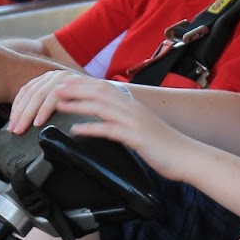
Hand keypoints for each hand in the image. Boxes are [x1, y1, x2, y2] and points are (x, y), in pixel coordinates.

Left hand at [9, 71, 189, 174]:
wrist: (187, 156)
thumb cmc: (165, 146)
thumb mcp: (142, 128)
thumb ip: (125, 121)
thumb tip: (108, 120)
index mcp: (131, 105)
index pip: (102, 88)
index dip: (81, 84)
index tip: (62, 83)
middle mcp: (131, 109)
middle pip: (97, 93)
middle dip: (73, 89)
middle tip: (53, 88)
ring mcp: (134, 122)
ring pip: (100, 107)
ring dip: (77, 104)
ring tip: (58, 104)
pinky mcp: (136, 137)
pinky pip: (109, 130)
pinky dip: (91, 128)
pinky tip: (76, 131)